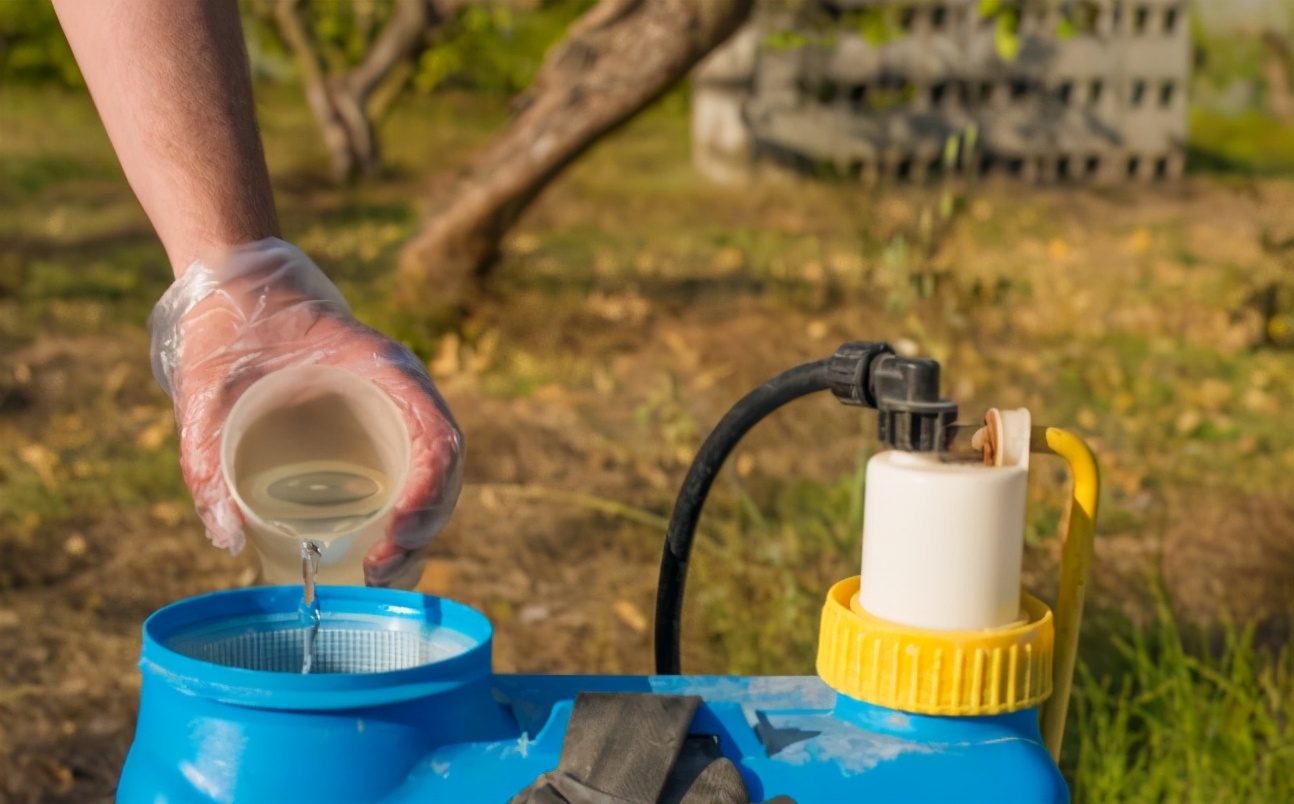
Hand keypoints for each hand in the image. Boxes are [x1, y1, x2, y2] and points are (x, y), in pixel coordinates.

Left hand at [149, 238, 462, 587]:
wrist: (236, 290)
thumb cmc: (230, 330)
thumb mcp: (208, 389)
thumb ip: (204, 457)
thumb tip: (228, 538)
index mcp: (384, 369)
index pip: (438, 438)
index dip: (428, 493)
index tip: (394, 533)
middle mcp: (402, 394)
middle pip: (443, 473)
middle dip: (423, 530)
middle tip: (377, 570)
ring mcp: (394, 413)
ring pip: (433, 483)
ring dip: (418, 534)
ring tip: (377, 572)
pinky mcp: (376, 431)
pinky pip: (409, 478)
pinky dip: (404, 519)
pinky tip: (376, 551)